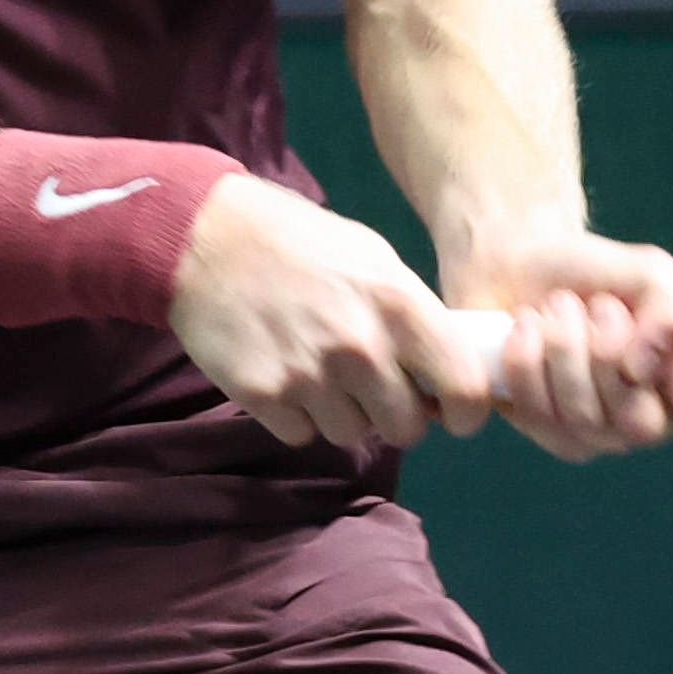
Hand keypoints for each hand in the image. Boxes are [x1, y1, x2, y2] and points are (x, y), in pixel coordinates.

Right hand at [168, 174, 492, 454]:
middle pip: (407, 429)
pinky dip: (297, 416)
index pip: (464, 389)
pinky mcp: (264, 397)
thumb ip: (413, 315)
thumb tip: (444, 369)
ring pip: (352, 435)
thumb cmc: (300, 242)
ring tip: (320, 370)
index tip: (453, 413)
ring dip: (343, 413)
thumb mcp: (374, 259)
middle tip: (375, 388)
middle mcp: (361, 349)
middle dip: (396, 414)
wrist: (206, 238)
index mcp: (400, 306)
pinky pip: (302, 435)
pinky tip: (285, 374)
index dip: (467, 412)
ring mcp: (310, 378)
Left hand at [453, 227, 672, 463]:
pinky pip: (535, 409)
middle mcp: (647, 419)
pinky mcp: (541, 430)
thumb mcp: (650, 273)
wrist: (524, 262)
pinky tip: (527, 328)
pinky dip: (526, 354)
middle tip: (600, 306)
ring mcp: (593, 434)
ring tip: (560, 307)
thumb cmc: (598, 274)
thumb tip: (648, 366)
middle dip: (610, 352)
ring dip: (564, 342)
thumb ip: (670, 310)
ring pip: (582, 415)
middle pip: (640, 424)